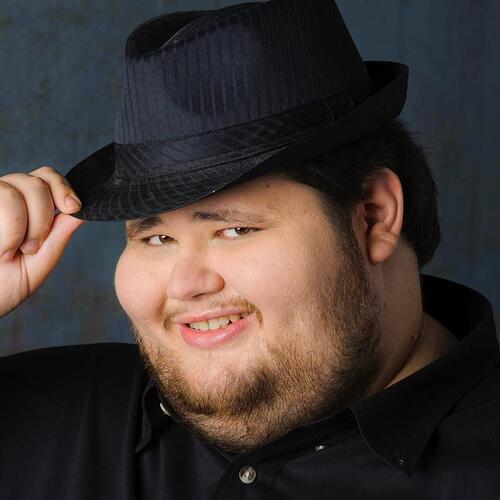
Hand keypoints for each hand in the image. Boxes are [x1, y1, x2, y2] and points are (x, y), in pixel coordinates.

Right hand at [0, 166, 85, 317]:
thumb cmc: (4, 285)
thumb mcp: (41, 260)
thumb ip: (60, 233)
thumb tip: (85, 209)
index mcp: (25, 204)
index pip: (46, 176)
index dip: (63, 187)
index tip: (73, 207)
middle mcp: (3, 195)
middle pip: (36, 183)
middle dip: (43, 218)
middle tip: (31, 248)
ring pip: (14, 193)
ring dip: (20, 228)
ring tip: (10, 252)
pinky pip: (0, 202)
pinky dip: (7, 232)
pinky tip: (0, 250)